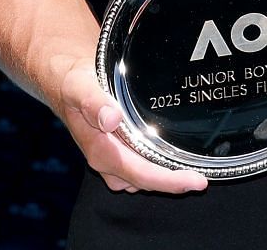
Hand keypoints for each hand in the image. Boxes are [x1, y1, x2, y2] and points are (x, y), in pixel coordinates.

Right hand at [56, 62, 205, 194]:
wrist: (64, 83)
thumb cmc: (73, 84)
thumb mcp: (79, 86)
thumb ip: (93, 101)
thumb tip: (111, 119)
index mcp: (101, 151)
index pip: (141, 175)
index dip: (169, 181)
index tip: (197, 181)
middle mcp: (107, 162)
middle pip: (146, 182)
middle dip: (173, 183)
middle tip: (202, 176)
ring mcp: (113, 161)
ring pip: (145, 178)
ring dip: (166, 175)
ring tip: (192, 167)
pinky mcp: (119, 155)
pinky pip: (142, 169)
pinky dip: (158, 165)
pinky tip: (172, 154)